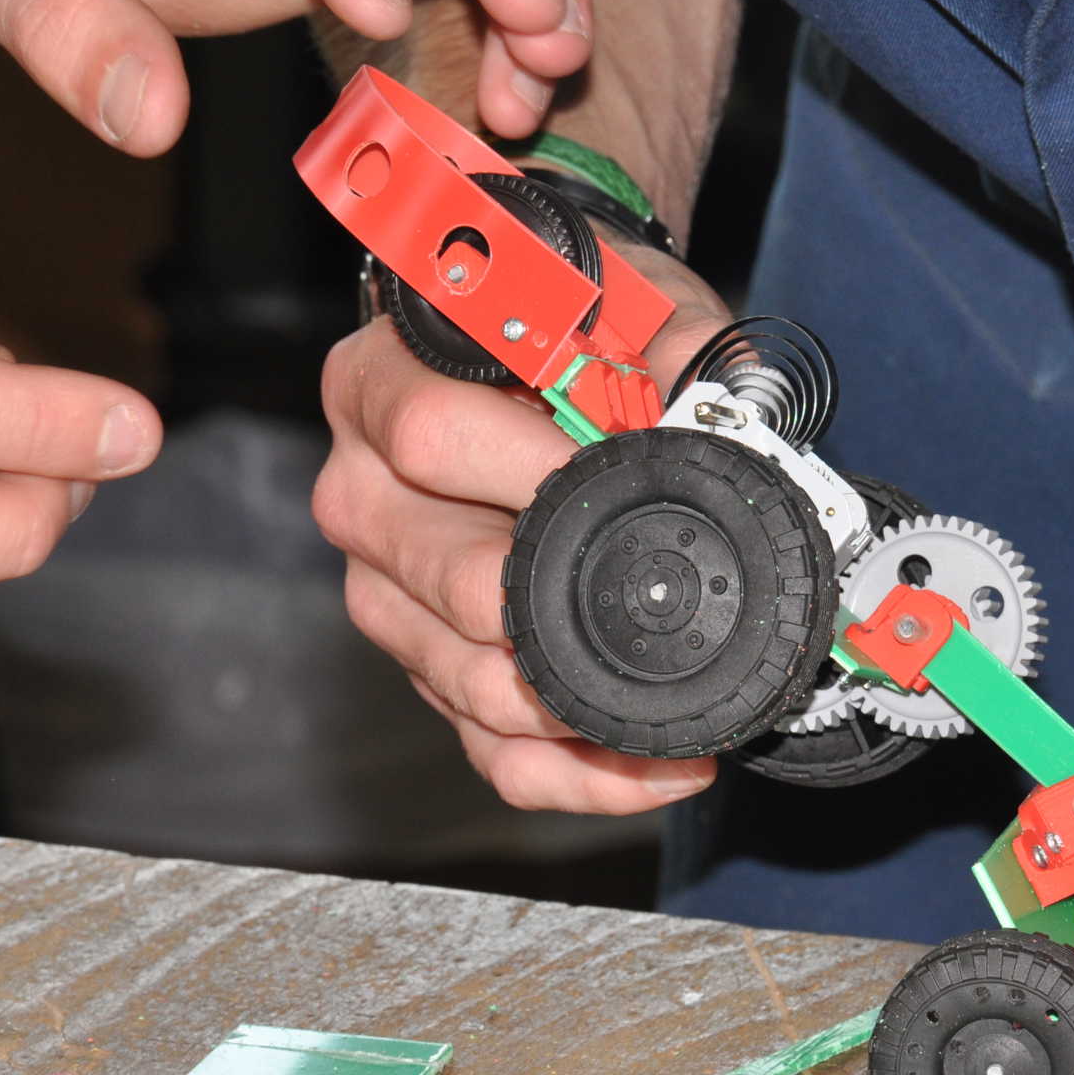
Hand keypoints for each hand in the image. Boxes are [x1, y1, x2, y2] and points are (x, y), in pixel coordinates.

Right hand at [313, 243, 732, 811]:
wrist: (548, 361)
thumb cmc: (577, 328)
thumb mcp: (622, 299)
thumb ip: (663, 333)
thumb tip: (710, 407)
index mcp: (380, 386)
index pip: (430, 435)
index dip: (534, 463)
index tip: (625, 473)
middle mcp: (363, 496)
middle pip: (456, 580)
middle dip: (570, 595)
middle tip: (668, 585)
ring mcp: (387, 596)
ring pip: (474, 682)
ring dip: (585, 705)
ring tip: (689, 697)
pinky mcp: (424, 670)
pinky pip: (492, 752)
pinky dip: (581, 775)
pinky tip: (656, 764)